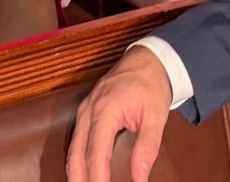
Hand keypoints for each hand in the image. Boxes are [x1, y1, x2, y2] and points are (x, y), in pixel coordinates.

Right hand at [67, 46, 172, 181]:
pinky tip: (81, 171)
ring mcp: (84, 109)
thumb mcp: (156, 118)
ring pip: (73, 147)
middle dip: (79, 178)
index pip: (96, 152)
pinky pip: (76, 139)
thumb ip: (147, 148)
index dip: (96, 177)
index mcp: (105, 111)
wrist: (147, 60)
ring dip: (75, 171)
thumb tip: (139, 177)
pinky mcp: (86, 111)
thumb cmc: (151, 87)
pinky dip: (77, 158)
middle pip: (77, 153)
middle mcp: (89, 111)